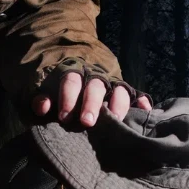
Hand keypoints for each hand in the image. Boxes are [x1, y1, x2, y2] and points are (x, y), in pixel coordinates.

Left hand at [32, 74, 151, 126]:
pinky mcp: (126, 93)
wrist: (76, 66)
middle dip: (92, 104)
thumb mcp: (45, 90)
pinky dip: (142, 102)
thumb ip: (42, 98)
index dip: (68, 99)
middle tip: (87, 122)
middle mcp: (95, 78)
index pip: (71, 83)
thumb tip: (42, 107)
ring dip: (118, 105)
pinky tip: (146, 110)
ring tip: (117, 120)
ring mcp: (112, 85)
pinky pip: (136, 95)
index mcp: (74, 75)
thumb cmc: (57, 89)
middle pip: (96, 87)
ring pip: (118, 91)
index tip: (64, 117)